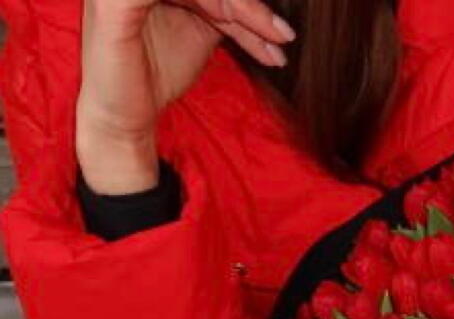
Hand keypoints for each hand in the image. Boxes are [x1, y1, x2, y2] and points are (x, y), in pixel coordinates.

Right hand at [76, 0, 295, 193]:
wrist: (128, 117)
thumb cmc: (158, 73)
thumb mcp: (202, 32)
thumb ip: (226, 10)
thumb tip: (266, 6)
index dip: (249, 4)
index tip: (283, 33)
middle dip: (250, 5)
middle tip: (282, 35)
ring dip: (239, 5)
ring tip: (269, 37)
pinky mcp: (115, 2)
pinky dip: (210, 1)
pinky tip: (229, 20)